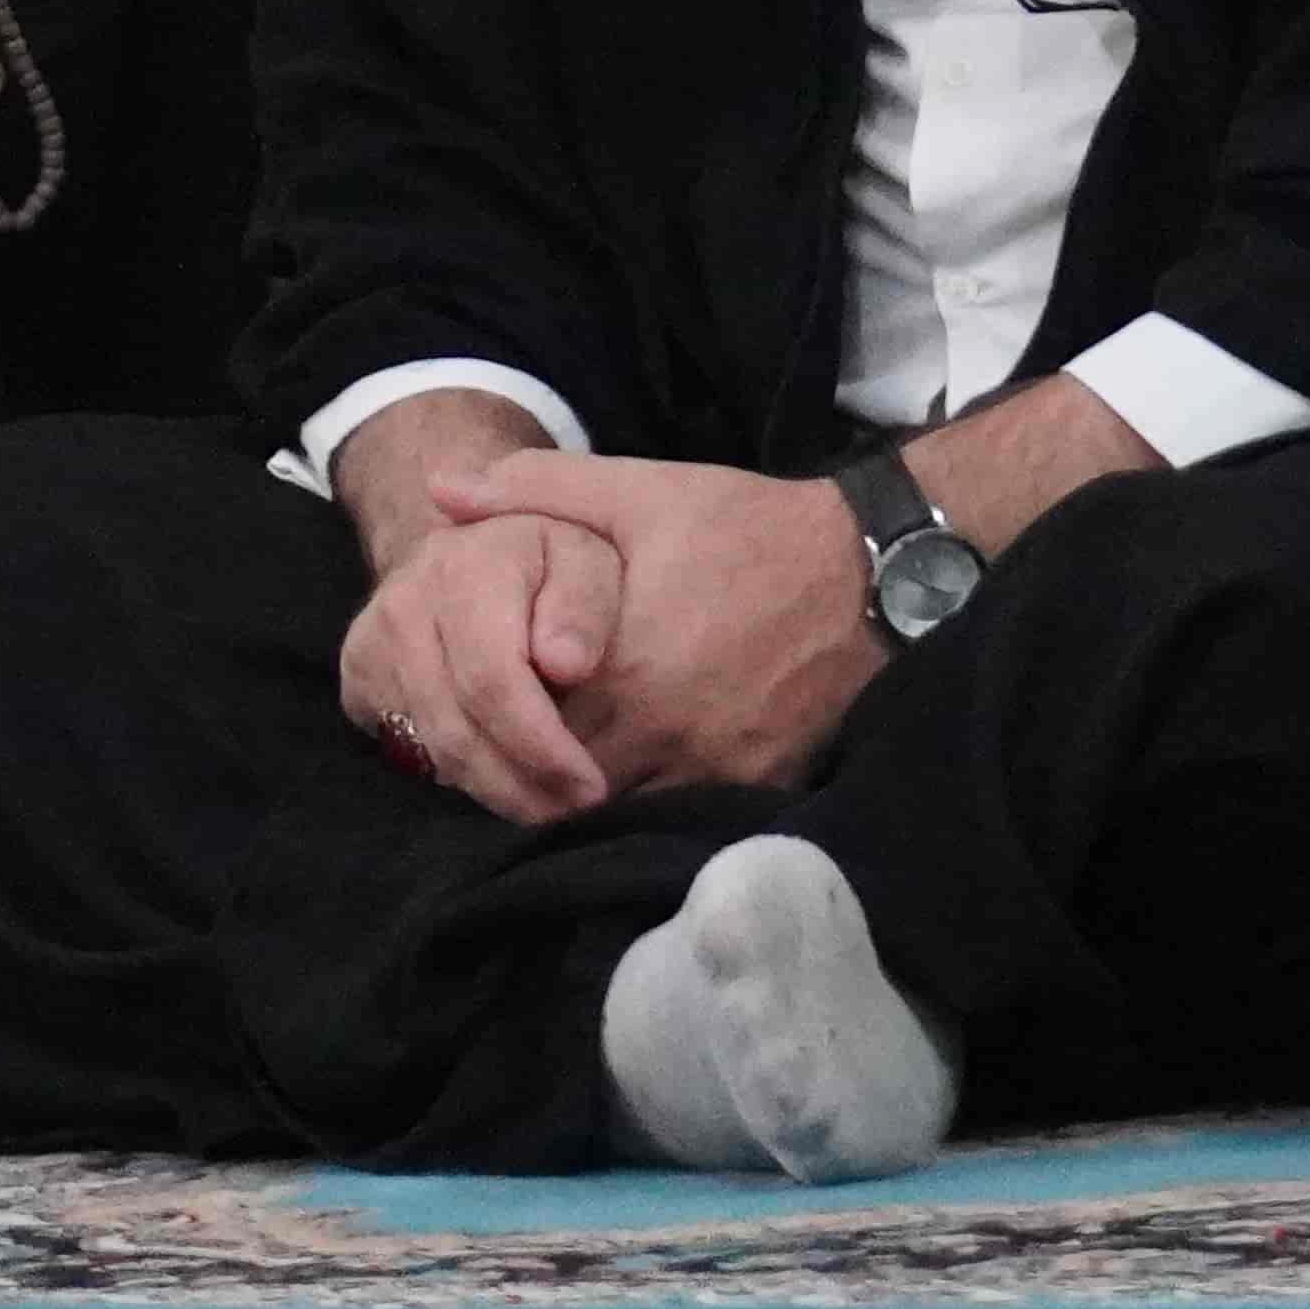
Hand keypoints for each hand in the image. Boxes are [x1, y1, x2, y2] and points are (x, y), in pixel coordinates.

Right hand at [338, 509, 622, 825]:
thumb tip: (565, 664)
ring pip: (432, 751)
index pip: (492, 681)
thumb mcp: (590, 562)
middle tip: (575, 807)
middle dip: (522, 784)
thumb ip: (585, 607)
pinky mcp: (357, 682)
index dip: (541, 745)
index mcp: (464, 568)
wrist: (471, 552)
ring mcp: (370, 646)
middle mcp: (403, 605)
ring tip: (550, 800)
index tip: (588, 784)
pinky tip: (504, 771)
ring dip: (495, 790)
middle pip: (457, 729)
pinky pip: (409, 752)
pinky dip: (461, 775)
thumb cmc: (547, 562)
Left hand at [445, 450, 880, 796]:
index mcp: (621, 667)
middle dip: (536, 771)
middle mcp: (662, 732)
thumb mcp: (642, 492)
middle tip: (520, 746)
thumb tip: (439, 490)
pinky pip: (683, 818)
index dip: (497, 727)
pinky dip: (653, 804)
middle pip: (565, 785)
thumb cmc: (748, 530)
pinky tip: (641, 770)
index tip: (486, 710)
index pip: (523, 731)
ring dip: (591, 794)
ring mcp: (713, 768)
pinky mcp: (756, 785)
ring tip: (571, 765)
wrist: (870, 572)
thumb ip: (536, 490)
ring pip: (620, 811)